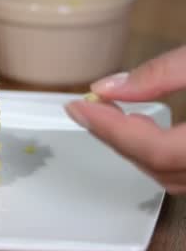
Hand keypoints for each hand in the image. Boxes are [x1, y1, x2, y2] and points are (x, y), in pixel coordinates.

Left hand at [65, 46, 185, 193]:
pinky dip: (158, 153)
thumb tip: (106, 88)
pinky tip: (145, 127)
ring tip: (113, 114)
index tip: (76, 108)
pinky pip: (183, 171)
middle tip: (90, 108)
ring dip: (136, 148)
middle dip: (119, 138)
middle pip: (160, 167)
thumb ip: (162, 73)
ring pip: (172, 176)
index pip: (154, 149)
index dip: (110, 129)